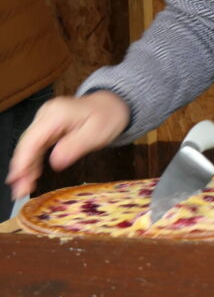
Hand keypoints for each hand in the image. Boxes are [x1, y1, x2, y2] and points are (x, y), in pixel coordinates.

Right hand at [6, 91, 130, 199]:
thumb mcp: (97, 133)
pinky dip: (33, 161)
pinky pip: (37, 145)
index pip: (32, 140)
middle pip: (27, 143)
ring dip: (25, 167)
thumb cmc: (108, 116)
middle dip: (21, 169)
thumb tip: (55, 163)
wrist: (112, 105)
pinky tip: (31, 175)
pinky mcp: (48, 126)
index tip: (18, 180)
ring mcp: (45, 119)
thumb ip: (75, 146)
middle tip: (20, 192)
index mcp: (57, 114)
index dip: (23, 162)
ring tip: (23, 188)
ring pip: (29, 146)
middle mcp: (46, 114)